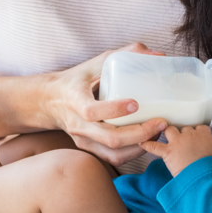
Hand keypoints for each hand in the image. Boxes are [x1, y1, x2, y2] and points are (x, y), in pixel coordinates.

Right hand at [45, 43, 167, 165]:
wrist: (51, 101)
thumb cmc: (78, 79)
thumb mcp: (96, 62)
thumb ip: (125, 54)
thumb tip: (159, 54)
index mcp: (75, 100)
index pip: (92, 111)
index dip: (114, 110)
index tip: (136, 104)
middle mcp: (78, 124)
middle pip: (110, 138)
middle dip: (140, 133)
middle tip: (161, 123)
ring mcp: (83, 140)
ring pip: (114, 153)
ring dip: (140, 146)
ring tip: (158, 133)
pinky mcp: (89, 149)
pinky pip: (113, 158)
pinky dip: (134, 153)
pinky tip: (147, 141)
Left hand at [140, 125, 211, 175]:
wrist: (202, 173)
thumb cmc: (210, 164)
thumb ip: (211, 144)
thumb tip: (208, 145)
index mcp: (202, 133)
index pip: (199, 127)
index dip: (196, 132)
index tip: (196, 136)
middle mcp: (189, 134)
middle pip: (184, 128)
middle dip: (183, 134)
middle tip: (184, 142)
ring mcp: (177, 142)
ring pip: (170, 130)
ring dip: (168, 133)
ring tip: (168, 137)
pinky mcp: (168, 151)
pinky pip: (154, 146)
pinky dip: (147, 145)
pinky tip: (142, 143)